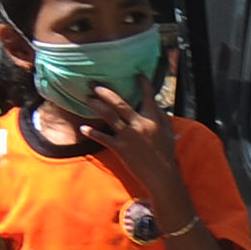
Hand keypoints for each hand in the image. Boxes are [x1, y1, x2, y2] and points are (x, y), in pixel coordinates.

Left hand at [65, 79, 186, 216]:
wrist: (161, 176)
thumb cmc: (165, 154)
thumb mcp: (168, 132)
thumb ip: (162, 116)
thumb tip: (155, 103)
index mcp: (153, 118)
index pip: (148, 96)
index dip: (142, 83)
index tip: (137, 74)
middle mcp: (139, 124)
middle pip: (119, 103)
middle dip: (104, 91)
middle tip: (93, 84)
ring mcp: (129, 136)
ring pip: (108, 116)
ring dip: (96, 106)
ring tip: (86, 98)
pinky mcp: (120, 148)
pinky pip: (103, 137)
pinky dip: (92, 132)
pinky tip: (83, 127)